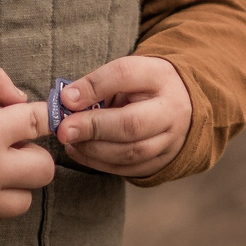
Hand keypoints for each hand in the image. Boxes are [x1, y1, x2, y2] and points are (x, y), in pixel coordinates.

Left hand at [53, 55, 190, 178]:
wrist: (181, 106)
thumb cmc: (143, 88)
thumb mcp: (126, 76)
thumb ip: (97, 85)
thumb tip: (65, 101)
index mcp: (159, 77)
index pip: (125, 75)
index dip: (93, 86)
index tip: (66, 98)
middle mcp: (171, 110)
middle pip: (132, 124)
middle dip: (92, 128)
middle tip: (63, 130)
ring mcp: (171, 140)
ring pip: (130, 152)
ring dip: (93, 150)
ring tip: (69, 141)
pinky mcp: (163, 162)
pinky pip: (128, 169)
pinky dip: (98, 163)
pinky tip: (80, 151)